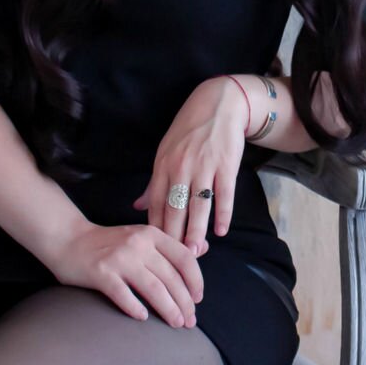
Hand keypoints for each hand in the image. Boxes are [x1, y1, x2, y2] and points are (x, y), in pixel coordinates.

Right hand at [39, 217, 203, 327]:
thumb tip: (204, 251)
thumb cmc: (108, 243)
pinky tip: (143, 318)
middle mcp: (138, 244)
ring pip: (153, 288)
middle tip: (189, 321)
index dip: (195, 281)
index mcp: (151, 234)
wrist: (68, 238)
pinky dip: (135, 308)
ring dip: (168, 309)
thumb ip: (169, 245)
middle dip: (184, 302)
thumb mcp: (141, 235)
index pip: (184, 258)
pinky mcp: (100, 272)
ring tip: (175, 323)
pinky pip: (123, 294)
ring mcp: (119, 258)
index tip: (198, 299)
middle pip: (171, 277)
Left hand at [131, 76, 249, 252]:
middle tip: (177, 259)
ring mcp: (204, 166)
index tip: (157, 250)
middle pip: (175, 209)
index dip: (157, 229)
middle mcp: (181, 167)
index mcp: (163, 166)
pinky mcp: (226, 165)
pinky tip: (221, 231)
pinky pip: (224, 194)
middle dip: (175, 236)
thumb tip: (138, 207)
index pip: (156, 204)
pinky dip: (223, 214)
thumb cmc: (189, 130)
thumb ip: (154, 183)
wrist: (218, 104)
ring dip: (197, 230)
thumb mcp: (165, 152)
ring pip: (198, 205)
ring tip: (197, 251)